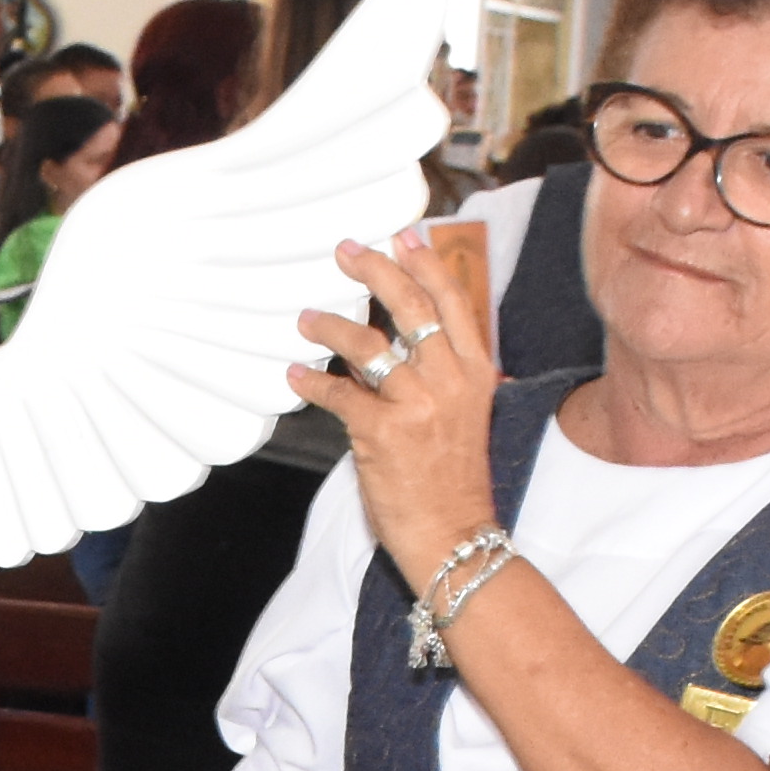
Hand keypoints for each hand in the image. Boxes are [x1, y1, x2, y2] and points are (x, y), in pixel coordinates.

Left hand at [297, 231, 497, 574]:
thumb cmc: (452, 480)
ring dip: (330, 325)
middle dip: (376, 269)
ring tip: (305, 317)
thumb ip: (435, 376)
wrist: (454, 534)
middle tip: (345, 250)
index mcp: (475, 372)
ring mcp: (417, 404)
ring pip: (368, 344)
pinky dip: (311, 381)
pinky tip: (295, 374)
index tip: (403, 236)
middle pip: (411, 307)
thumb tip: (391, 345)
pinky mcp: (383, 431)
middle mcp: (450, 381)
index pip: (452, 302)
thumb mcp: (462, 416)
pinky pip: (338, 392)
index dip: (425, 264)